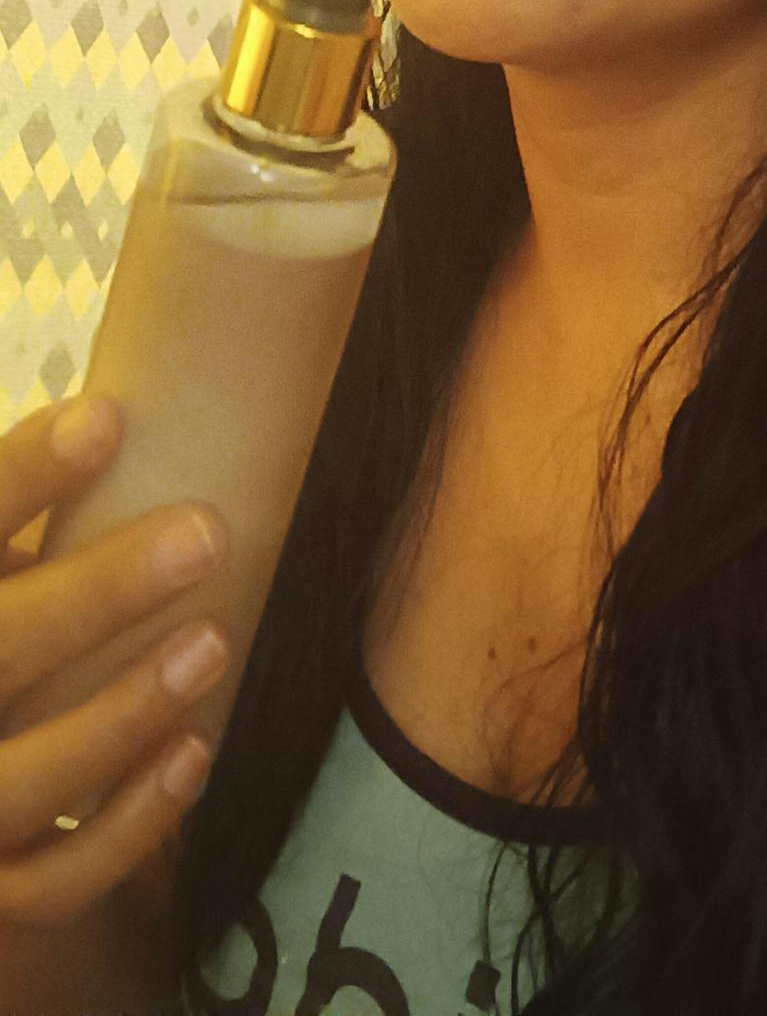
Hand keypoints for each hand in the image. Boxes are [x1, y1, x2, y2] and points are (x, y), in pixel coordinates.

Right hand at [0, 396, 229, 925]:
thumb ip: (34, 518)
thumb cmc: (4, 637)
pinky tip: (193, 755)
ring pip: (23, 780)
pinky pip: (54, 882)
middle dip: (96, 592)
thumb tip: (144, 419)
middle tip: (207, 532)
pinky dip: (127, 824)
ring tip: (214, 643)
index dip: (23, 473)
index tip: (109, 417)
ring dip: (123, 712)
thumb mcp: (7, 576)